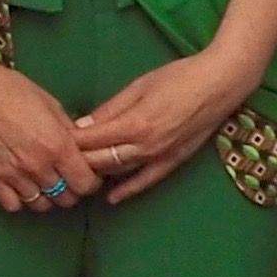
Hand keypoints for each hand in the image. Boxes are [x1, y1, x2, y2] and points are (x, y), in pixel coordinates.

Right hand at [0, 59, 104, 216]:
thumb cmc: (13, 90)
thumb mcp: (51, 105)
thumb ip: (69, 133)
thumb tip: (80, 151)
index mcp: (58, 146)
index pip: (86, 184)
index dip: (90, 181)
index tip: (85, 173)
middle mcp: (38, 166)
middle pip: (66, 199)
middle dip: (71, 189)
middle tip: (64, 176)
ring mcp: (13, 176)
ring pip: (41, 205)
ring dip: (46, 195)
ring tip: (42, 180)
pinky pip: (13, 205)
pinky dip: (20, 199)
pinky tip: (20, 184)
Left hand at [69, 46, 257, 204]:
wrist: (221, 84)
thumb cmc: (179, 77)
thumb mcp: (139, 86)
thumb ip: (110, 109)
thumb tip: (83, 125)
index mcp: (134, 123)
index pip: (92, 140)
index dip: (71, 142)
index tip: (55, 140)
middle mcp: (146, 146)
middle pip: (102, 160)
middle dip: (79, 160)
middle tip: (60, 159)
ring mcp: (161, 157)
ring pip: (119, 172)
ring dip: (98, 173)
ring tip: (77, 173)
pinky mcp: (174, 161)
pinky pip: (146, 181)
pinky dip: (127, 190)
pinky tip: (111, 198)